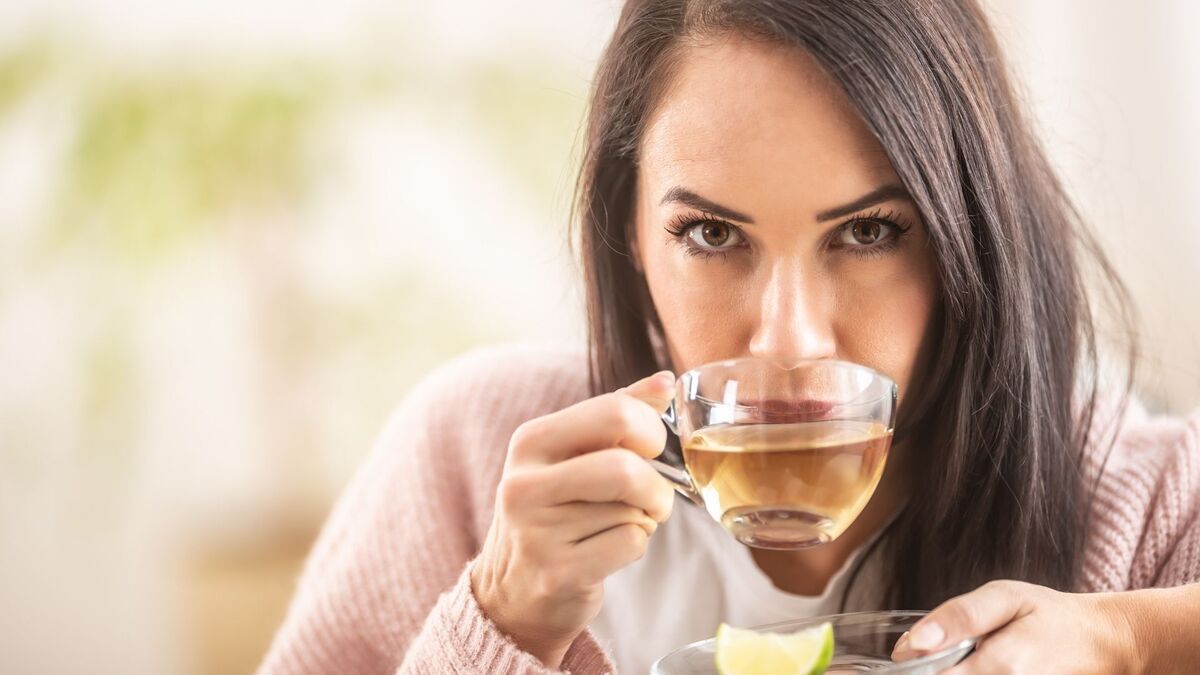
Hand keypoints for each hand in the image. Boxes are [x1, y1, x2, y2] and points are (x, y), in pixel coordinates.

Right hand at [470, 370, 676, 667]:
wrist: (511, 590)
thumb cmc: (555, 509)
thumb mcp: (571, 453)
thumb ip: (617, 412)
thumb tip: (665, 381)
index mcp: (531, 441)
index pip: (615, 412)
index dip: (650, 432)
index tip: (648, 451)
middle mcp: (524, 483)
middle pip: (626, 468)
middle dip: (656, 486)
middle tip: (653, 498)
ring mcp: (536, 532)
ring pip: (632, 511)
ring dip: (643, 519)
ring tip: (618, 524)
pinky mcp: (557, 574)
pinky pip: (630, 545)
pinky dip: (636, 546)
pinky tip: (608, 551)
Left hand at [892, 580, 1139, 673]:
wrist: (1100, 643)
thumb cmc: (1050, 615)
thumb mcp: (1004, 598)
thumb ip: (958, 618)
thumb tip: (912, 643)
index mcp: (1000, 665)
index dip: (911, 667)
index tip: (904, 656)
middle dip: (929, 669)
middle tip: (934, 654)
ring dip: (949, 670)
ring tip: (956, 657)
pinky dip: (968, 674)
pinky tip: (971, 664)